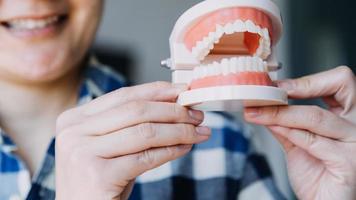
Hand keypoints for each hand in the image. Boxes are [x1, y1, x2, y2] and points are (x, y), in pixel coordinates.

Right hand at [55, 82, 210, 199]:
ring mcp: (82, 153)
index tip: (182, 91)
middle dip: (173, 110)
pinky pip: (146, 157)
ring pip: (145, 132)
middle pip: (136, 110)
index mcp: (75, 119)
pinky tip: (185, 147)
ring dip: (178, 131)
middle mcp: (73, 132)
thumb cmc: (101, 180)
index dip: (157, 91)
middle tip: (197, 114)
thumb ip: (133, 124)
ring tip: (198, 132)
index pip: (123, 96)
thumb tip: (174, 102)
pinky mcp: (97, 175)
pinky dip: (171, 150)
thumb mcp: (112, 145)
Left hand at [244, 66, 355, 199]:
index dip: (308, 79)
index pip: (339, 83)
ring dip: (280, 113)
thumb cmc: (316, 176)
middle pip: (343, 85)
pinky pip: (312, 140)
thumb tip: (264, 105)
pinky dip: (288, 132)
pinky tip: (272, 127)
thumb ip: (285, 124)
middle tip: (273, 91)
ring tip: (256, 112)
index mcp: (347, 117)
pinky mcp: (348, 162)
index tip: (277, 85)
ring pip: (315, 115)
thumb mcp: (297, 143)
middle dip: (304, 84)